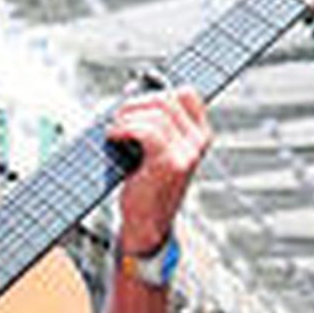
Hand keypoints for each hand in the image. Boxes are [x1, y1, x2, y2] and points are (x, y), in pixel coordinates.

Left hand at [108, 88, 212, 254]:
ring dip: (126, 116)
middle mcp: (198, 142)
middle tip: (118, 118)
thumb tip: (131, 88)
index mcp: (199, 135)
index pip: (186, 94)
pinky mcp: (170, 163)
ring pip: (155, 112)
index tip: (133, 102)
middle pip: (167, 98)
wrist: (147, 224)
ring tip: (114, 130)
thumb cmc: (146, 186)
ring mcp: (187, 152)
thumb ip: (150, 121)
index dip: (157, 91)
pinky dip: (124, 128)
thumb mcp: (154, 148)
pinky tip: (113, 137)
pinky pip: (146, 130)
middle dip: (136, 103)